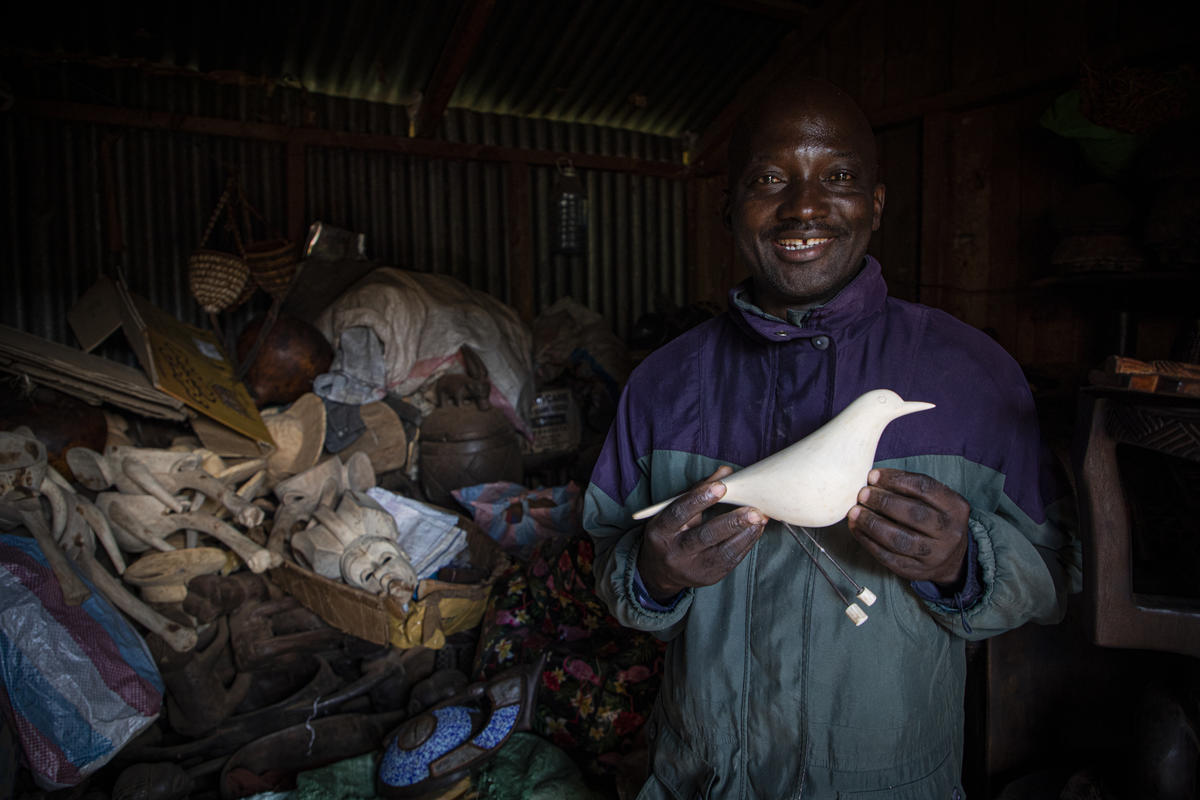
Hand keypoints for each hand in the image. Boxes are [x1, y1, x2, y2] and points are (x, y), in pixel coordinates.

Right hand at [637, 466, 766, 603]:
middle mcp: (674, 552)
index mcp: (660, 531)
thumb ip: (699, 490)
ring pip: (722, 552)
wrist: (660, 571)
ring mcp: (691, 569)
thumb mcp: (674, 510)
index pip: (679, 513)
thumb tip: (726, 471)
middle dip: (732, 522)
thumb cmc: (670, 532)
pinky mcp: (708, 578)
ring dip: (745, 534)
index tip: (722, 486)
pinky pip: (730, 561)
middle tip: (754, 511)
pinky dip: (745, 544)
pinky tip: (755, 531)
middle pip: (704, 536)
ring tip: (761, 519)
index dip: (699, 499)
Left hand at [847, 468, 969, 585]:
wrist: (950, 559)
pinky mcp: (914, 571)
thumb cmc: (935, 519)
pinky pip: (887, 556)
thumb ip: (911, 488)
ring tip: (855, 511)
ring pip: (899, 539)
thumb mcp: (936, 501)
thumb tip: (873, 478)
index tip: (873, 476)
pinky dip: (867, 540)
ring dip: (872, 523)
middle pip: (913, 514)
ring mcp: (933, 555)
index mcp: (955, 508)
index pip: (925, 488)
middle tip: (862, 494)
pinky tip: (856, 528)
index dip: (895, 479)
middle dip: (883, 501)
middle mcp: (949, 533)